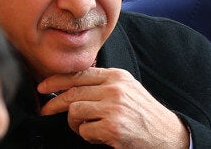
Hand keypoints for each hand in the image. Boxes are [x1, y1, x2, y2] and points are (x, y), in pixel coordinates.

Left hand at [38, 67, 188, 147]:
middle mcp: (114, 88)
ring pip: (75, 112)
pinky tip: (100, 136)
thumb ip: (104, 84)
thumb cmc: (144, 114)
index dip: (56, 80)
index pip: (79, 74)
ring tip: (87, 128)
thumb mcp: (127, 89)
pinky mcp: (113, 127)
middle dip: (54, 103)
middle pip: (72, 92)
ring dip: (76, 124)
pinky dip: (88, 136)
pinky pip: (85, 131)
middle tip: (45, 111)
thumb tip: (72, 85)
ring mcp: (114, 107)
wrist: (168, 135)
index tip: (43, 87)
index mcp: (116, 76)